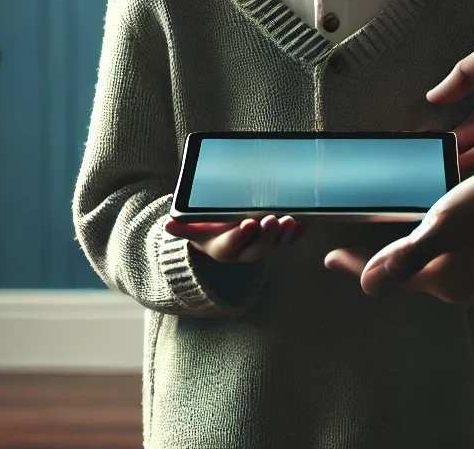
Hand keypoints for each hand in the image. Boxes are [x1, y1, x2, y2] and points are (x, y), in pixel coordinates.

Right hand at [164, 214, 303, 263]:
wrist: (219, 239)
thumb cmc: (206, 228)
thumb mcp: (193, 228)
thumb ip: (182, 226)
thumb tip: (167, 224)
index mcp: (222, 249)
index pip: (231, 246)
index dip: (240, 236)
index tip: (247, 224)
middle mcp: (243, 254)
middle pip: (257, 248)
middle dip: (266, 235)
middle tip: (273, 219)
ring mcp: (262, 250)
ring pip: (275, 247)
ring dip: (284, 236)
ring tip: (291, 220)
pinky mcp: (275, 244)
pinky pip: (289, 242)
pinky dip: (298, 233)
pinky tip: (306, 221)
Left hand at [324, 161, 473, 303]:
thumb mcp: (446, 224)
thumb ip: (407, 256)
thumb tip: (367, 285)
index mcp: (449, 282)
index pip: (391, 276)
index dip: (356, 264)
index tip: (329, 258)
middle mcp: (468, 286)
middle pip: (414, 275)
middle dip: (385, 262)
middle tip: (357, 249)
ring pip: (438, 266)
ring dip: (413, 252)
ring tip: (391, 237)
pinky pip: (458, 256)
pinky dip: (439, 245)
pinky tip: (438, 229)